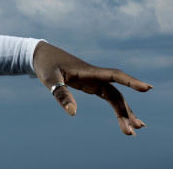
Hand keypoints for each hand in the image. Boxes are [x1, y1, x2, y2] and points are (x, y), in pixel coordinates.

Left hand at [33, 41, 151, 135]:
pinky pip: (108, 98)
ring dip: (124, 113)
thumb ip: (60, 93)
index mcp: (88, 71)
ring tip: (133, 132)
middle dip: (126, 111)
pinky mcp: (90, 85)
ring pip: (114, 97)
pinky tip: (125, 120)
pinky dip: (117, 109)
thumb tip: (73, 112)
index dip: (130, 81)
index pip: (114, 75)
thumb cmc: (45, 64)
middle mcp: (95, 76)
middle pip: (116, 94)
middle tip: (135, 130)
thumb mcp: (49, 77)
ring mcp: (93, 81)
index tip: (146, 88)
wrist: (40, 55)